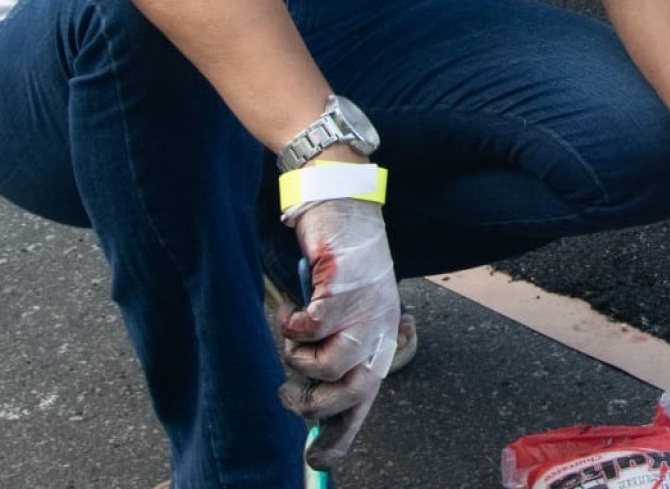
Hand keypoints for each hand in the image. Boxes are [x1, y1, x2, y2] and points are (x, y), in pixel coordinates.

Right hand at [277, 198, 400, 471]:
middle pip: (348, 394)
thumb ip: (331, 354)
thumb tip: (303, 403)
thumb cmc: (341, 267)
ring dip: (297, 360)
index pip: (364, 403)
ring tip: (291, 338)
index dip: (340, 437)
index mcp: (382, 341)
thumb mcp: (344, 317)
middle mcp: (380, 329)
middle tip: (287, 389)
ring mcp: (365, 309)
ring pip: (328, 366)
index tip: (316, 463)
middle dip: (308, 403)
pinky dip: (290, 325)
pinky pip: (309, 329)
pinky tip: (290, 310)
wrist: (346, 208)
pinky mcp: (344, 288)